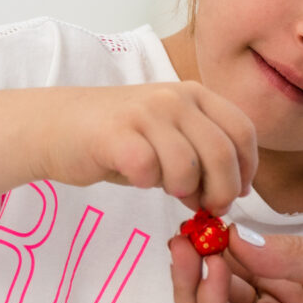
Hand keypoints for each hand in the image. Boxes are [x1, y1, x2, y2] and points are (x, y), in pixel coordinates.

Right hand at [44, 84, 258, 212]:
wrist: (54, 125)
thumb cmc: (118, 138)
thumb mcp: (169, 135)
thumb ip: (202, 154)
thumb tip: (231, 194)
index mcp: (194, 94)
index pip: (242, 131)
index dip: (247, 168)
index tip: (240, 192)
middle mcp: (174, 98)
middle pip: (222, 153)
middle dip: (222, 191)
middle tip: (209, 208)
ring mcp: (145, 113)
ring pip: (189, 167)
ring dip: (184, 191)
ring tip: (168, 190)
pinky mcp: (116, 134)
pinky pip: (149, 170)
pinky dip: (149, 184)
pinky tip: (139, 178)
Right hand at [168, 232, 302, 302]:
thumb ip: (294, 253)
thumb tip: (234, 235)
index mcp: (297, 275)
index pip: (241, 253)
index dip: (216, 233)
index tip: (200, 208)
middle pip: (218, 282)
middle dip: (195, 254)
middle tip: (183, 229)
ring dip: (191, 281)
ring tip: (188, 248)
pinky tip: (212, 274)